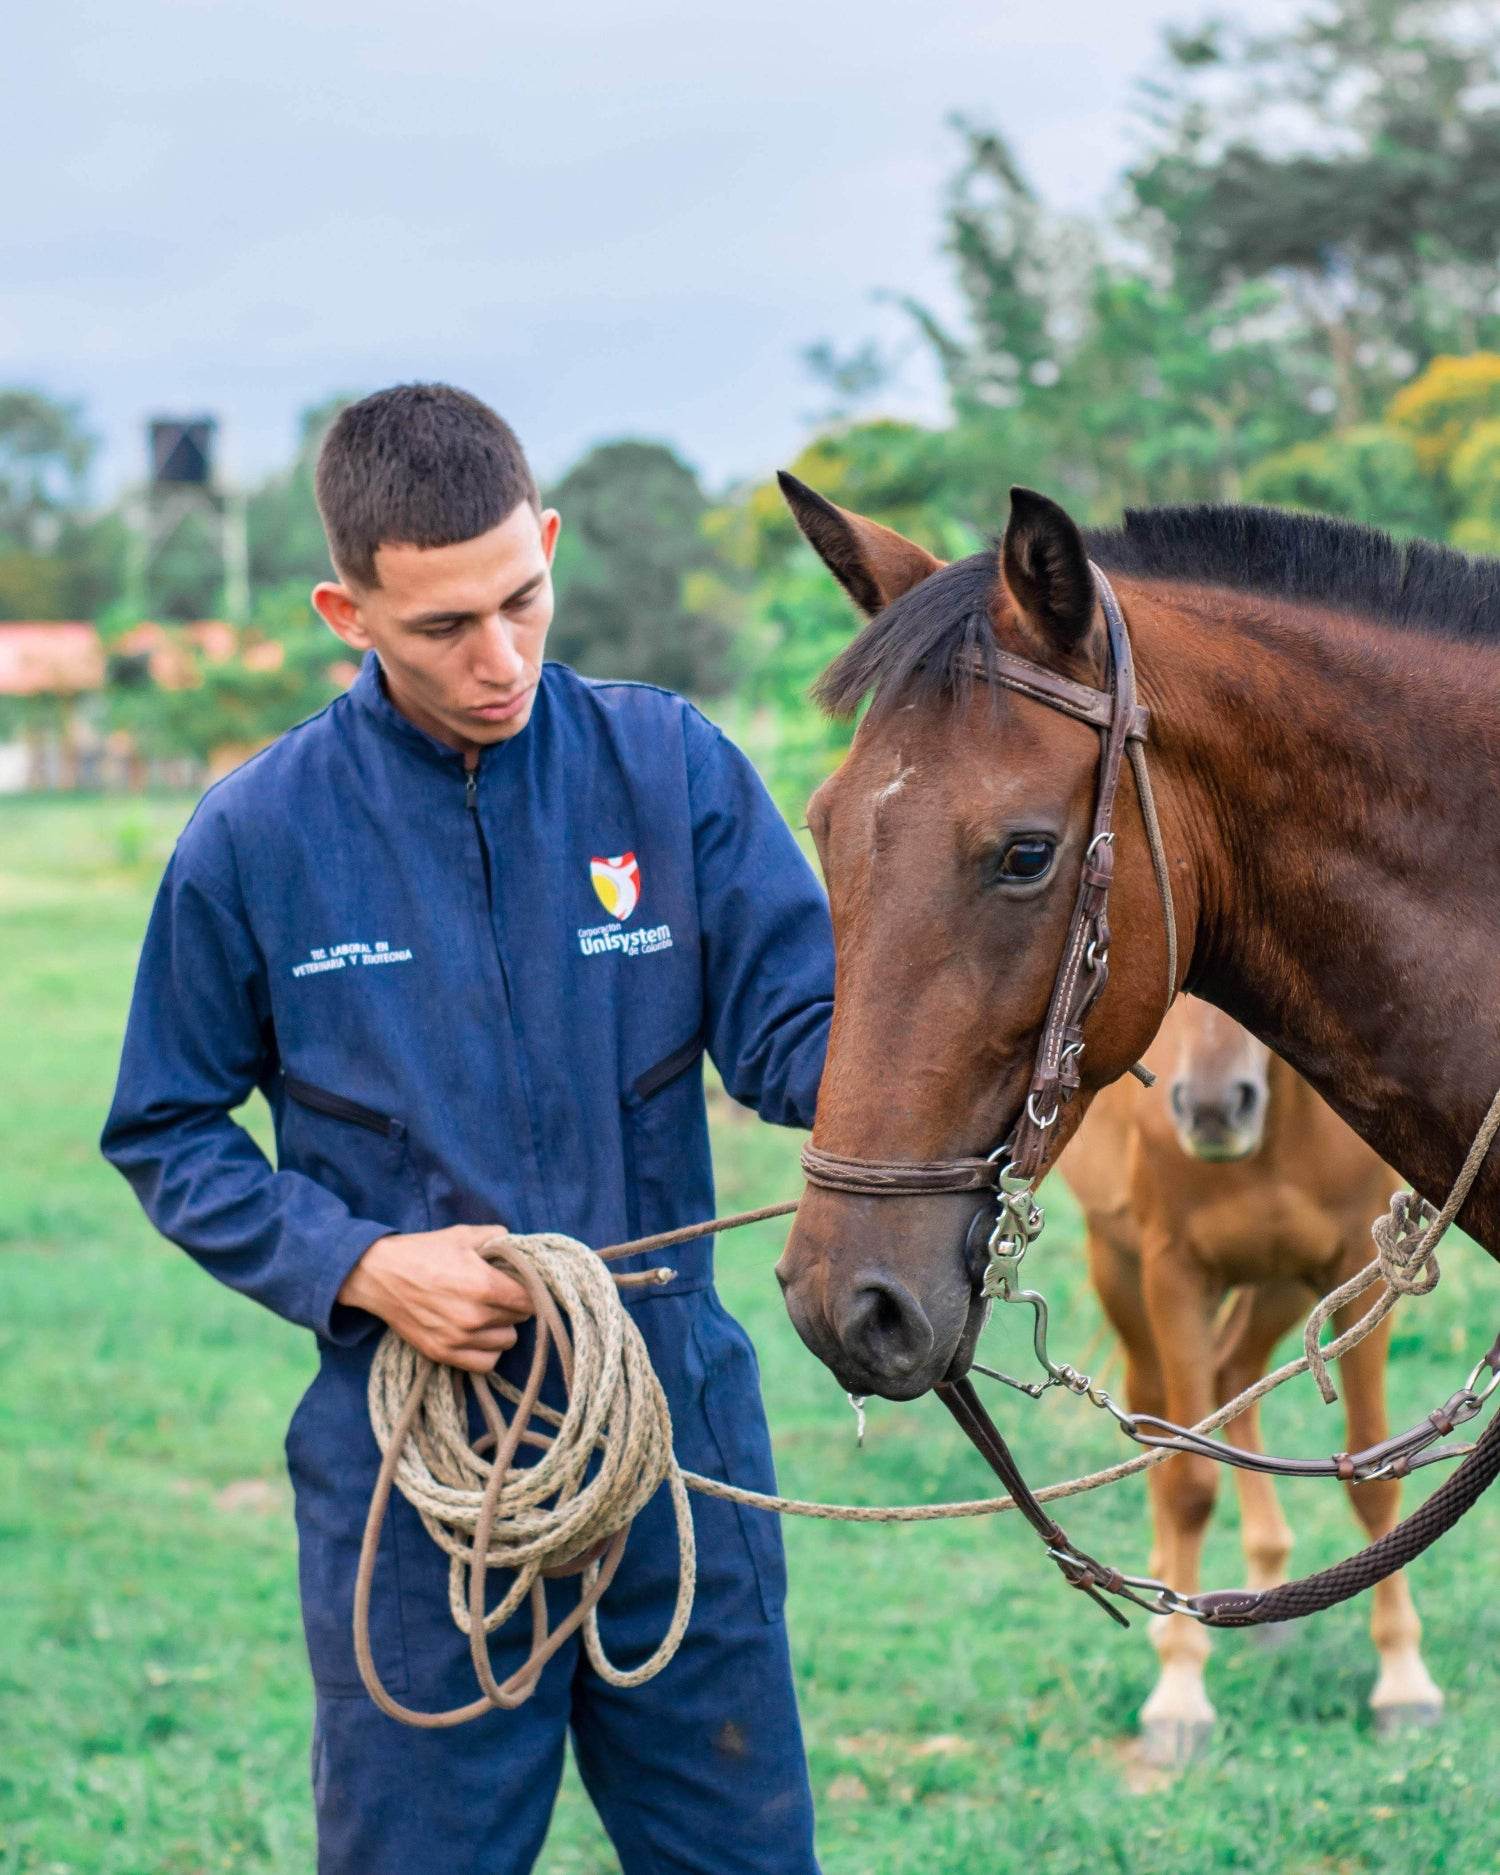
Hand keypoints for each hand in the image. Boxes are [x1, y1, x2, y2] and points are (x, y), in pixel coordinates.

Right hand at [338, 1224, 532, 1371]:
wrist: (379, 1274)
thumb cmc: (423, 1251)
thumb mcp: (464, 1235)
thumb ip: (499, 1237)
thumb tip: (522, 1247)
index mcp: (484, 1285)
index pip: (530, 1299)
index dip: (530, 1290)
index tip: (521, 1284)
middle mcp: (474, 1316)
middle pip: (520, 1319)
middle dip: (514, 1306)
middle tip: (500, 1295)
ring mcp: (458, 1339)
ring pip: (507, 1342)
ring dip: (502, 1328)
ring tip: (488, 1314)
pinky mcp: (442, 1354)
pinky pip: (485, 1364)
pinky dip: (487, 1352)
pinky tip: (479, 1336)